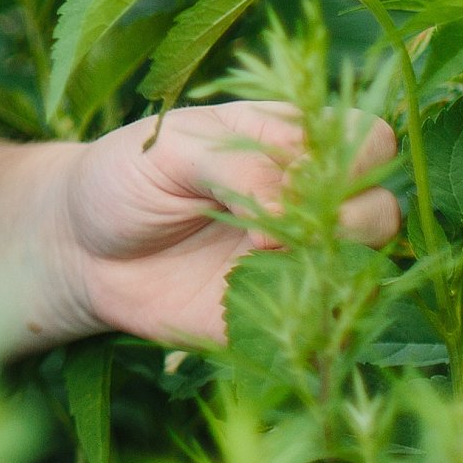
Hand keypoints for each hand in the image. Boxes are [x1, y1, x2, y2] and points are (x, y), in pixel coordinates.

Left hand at [49, 100, 402, 348]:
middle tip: (275, 224)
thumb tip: (291, 208)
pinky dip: (311, 314)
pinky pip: (326, 321)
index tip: (294, 169)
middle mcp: (310, 201)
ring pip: (366, 267)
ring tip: (261, 257)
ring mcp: (299, 258)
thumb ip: (237, 166)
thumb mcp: (170, 149)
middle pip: (381, 206)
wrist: (81, 247)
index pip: (368, 140)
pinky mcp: (279, 311)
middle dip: (347, 217)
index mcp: (291, 142)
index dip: (349, 156)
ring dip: (329, 265)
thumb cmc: (127, 177)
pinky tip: (262, 300)